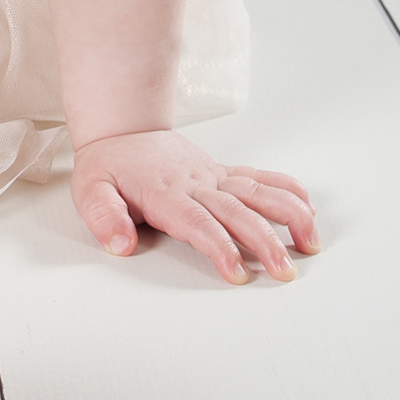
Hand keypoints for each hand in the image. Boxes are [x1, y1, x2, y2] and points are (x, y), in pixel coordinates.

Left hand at [72, 130, 318, 282]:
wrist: (122, 127)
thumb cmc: (108, 164)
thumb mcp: (89, 190)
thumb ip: (104, 217)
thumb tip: (120, 243)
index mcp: (165, 193)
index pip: (198, 223)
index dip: (220, 247)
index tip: (238, 272)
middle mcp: (196, 184)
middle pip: (237, 213)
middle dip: (264, 242)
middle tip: (284, 271)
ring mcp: (213, 176)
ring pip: (257, 193)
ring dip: (287, 215)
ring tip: (310, 242)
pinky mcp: (222, 171)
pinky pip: (258, 177)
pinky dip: (286, 189)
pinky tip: (307, 207)